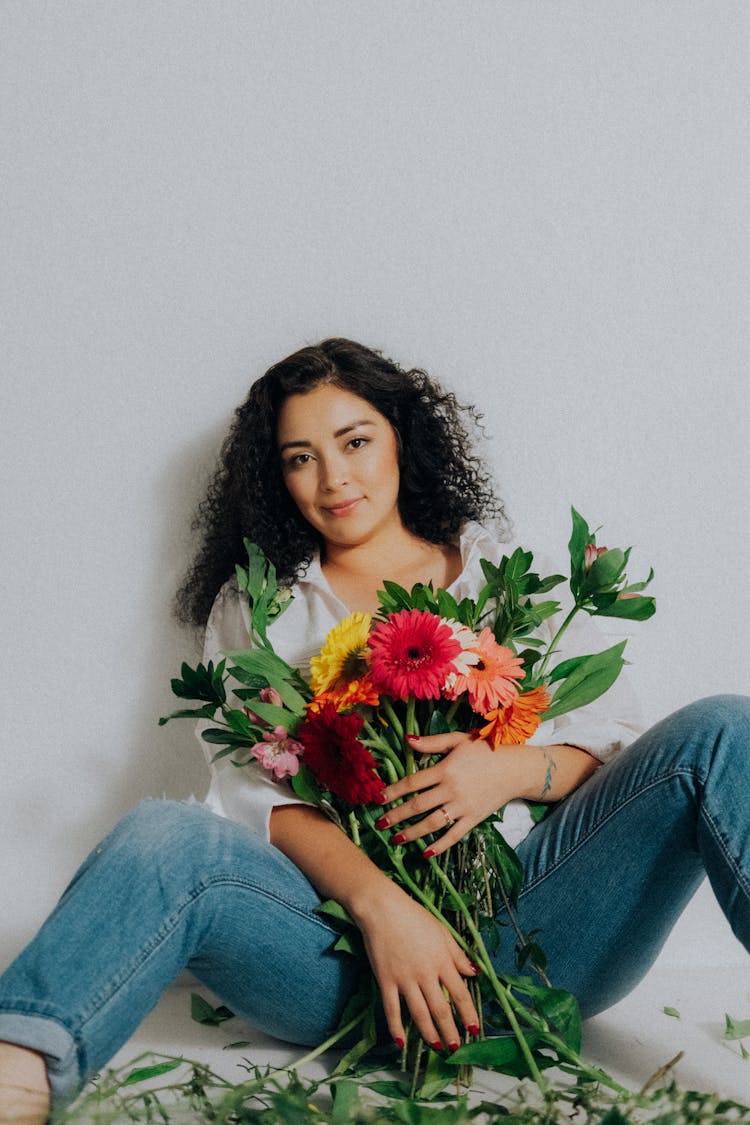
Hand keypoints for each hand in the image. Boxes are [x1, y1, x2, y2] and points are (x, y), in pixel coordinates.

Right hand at [353, 879, 479, 1049]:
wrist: (382, 909)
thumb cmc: (414, 916)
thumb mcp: (442, 931)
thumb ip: (457, 955)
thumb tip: (475, 973)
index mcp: (441, 960)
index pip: (460, 993)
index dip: (468, 1014)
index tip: (474, 1030)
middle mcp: (425, 973)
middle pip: (441, 1009)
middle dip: (450, 1031)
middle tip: (456, 1048)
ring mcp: (404, 979)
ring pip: (419, 1013)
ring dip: (429, 1033)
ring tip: (436, 1047)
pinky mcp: (385, 980)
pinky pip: (392, 1009)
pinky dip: (396, 1027)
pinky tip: (401, 1042)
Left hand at [378, 732, 524, 857]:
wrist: (514, 768)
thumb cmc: (485, 750)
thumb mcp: (457, 740)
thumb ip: (432, 742)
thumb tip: (406, 739)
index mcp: (445, 769)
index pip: (412, 782)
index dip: (393, 791)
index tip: (377, 799)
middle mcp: (451, 790)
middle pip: (418, 805)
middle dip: (396, 816)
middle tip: (379, 824)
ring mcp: (462, 806)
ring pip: (432, 823)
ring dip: (412, 833)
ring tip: (395, 840)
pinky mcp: (474, 819)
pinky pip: (454, 835)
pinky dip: (440, 846)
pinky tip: (426, 853)